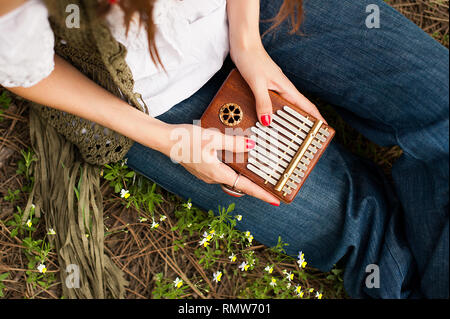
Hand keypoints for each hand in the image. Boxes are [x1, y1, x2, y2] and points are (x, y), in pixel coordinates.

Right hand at [164, 124, 280, 205]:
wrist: (164, 140)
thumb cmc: (186, 140)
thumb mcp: (214, 138)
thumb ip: (234, 143)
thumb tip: (251, 145)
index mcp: (217, 173)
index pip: (245, 187)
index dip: (262, 194)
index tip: (276, 201)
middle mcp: (213, 177)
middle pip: (239, 184)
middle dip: (256, 185)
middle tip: (272, 185)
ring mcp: (207, 174)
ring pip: (231, 176)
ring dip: (244, 175)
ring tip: (259, 171)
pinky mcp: (203, 168)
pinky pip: (222, 171)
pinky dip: (233, 168)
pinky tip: (238, 158)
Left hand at [230, 42, 325, 125]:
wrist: (242, 43)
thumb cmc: (251, 58)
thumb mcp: (257, 83)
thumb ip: (262, 102)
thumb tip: (267, 121)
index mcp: (286, 87)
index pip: (307, 105)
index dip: (317, 117)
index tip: (324, 128)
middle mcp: (282, 88)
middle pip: (296, 108)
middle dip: (303, 122)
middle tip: (305, 137)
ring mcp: (273, 87)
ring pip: (283, 106)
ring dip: (285, 119)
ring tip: (284, 133)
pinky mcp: (263, 86)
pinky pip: (271, 103)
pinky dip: (271, 112)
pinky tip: (264, 118)